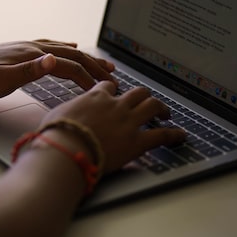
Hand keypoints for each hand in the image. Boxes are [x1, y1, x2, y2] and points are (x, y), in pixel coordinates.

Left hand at [0, 39, 115, 99]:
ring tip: (100, 63)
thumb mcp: (2, 79)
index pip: (68, 66)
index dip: (88, 77)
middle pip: (71, 56)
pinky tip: (67, 48)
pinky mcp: (20, 51)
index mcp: (32, 55)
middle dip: (93, 66)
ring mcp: (27, 48)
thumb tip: (55, 60)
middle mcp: (33, 48)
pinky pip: (50, 46)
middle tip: (113, 76)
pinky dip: (64, 48)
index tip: (103, 89)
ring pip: (63, 51)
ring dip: (84, 58)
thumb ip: (30, 71)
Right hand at [42, 81, 185, 172]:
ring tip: (165, 113)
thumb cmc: (56, 134)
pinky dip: (174, 134)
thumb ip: (66, 112)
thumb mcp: (56, 115)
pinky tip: (180, 136)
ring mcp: (128, 122)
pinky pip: (162, 135)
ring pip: (152, 105)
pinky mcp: (137, 141)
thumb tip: (61, 116)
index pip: (108, 88)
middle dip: (143, 96)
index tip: (115, 94)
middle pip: (137, 93)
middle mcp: (115, 105)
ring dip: (161, 108)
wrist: (66, 149)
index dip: (113, 90)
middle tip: (147, 102)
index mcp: (95, 98)